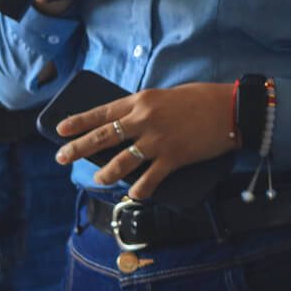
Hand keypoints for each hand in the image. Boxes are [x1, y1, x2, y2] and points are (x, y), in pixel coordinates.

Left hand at [53, 82, 237, 199]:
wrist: (231, 109)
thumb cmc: (201, 100)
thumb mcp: (167, 96)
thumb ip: (146, 110)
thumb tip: (128, 129)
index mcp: (142, 100)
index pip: (102, 112)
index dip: (79, 122)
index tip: (60, 130)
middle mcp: (144, 119)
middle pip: (103, 137)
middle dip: (77, 148)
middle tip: (61, 157)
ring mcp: (157, 140)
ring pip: (121, 162)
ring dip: (106, 174)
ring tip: (99, 178)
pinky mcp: (172, 158)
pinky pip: (148, 180)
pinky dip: (139, 190)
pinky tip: (134, 194)